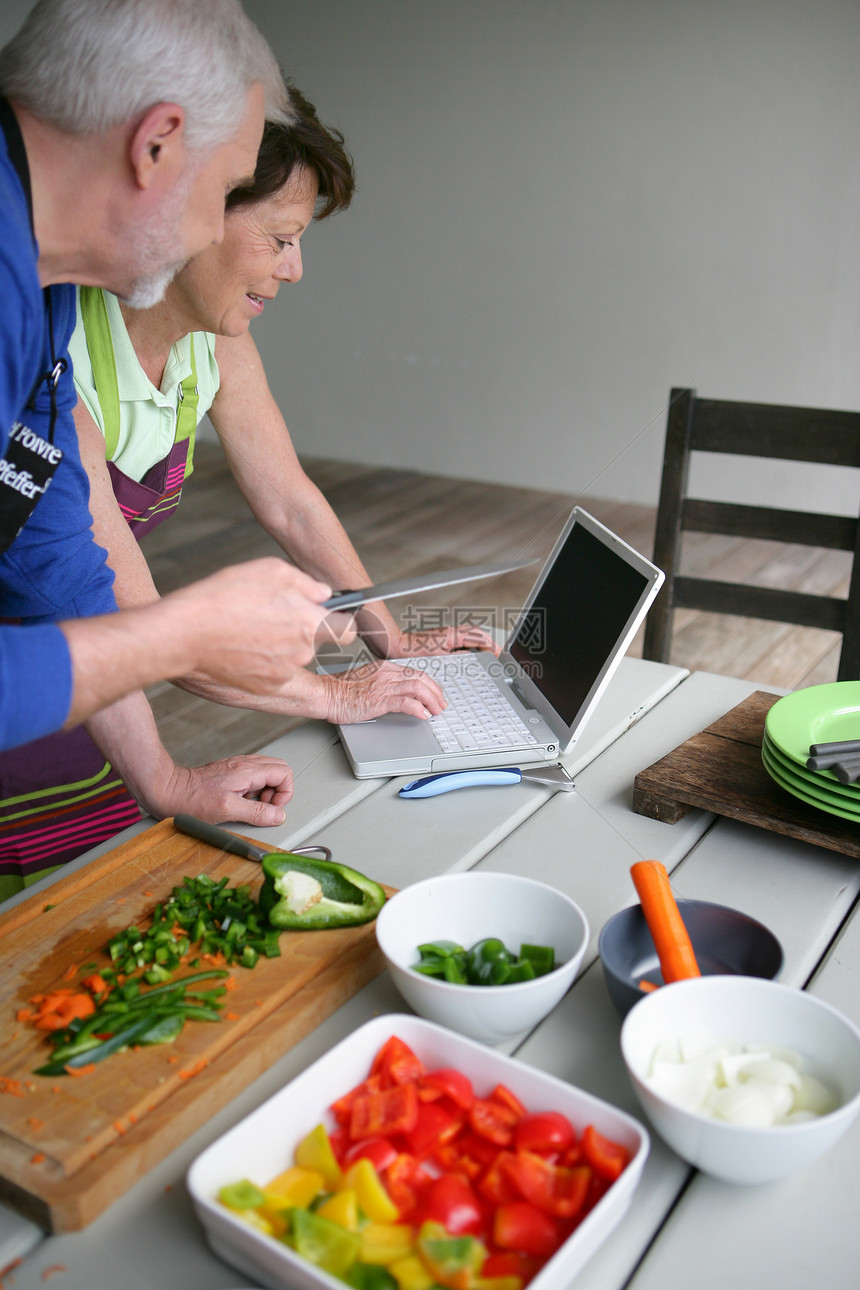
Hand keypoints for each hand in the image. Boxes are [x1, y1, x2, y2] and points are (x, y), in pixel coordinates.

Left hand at [149, 754, 294, 827]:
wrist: (168, 791)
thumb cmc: (192, 800)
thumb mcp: (228, 810)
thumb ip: (257, 812)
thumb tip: (278, 815)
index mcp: (248, 770)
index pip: (284, 773)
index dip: (285, 793)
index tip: (272, 809)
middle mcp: (245, 764)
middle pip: (279, 770)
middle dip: (278, 791)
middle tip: (263, 807)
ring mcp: (237, 766)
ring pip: (267, 773)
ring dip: (266, 791)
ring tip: (250, 805)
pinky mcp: (230, 772)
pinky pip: (253, 777)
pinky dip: (253, 790)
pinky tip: (240, 801)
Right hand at [165, 558, 356, 692]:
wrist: (185, 634)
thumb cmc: (225, 597)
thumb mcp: (271, 570)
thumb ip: (306, 583)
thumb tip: (323, 594)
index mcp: (309, 622)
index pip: (348, 629)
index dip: (341, 620)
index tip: (335, 615)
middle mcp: (302, 652)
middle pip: (316, 641)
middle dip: (304, 628)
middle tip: (274, 612)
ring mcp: (284, 672)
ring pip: (294, 655)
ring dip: (282, 642)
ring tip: (251, 625)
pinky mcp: (265, 685)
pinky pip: (275, 669)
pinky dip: (265, 658)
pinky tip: (243, 643)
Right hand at [321, 661, 447, 723]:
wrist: (326, 693)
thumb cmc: (341, 690)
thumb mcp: (368, 679)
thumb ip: (385, 683)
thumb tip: (401, 694)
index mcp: (385, 667)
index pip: (416, 673)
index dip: (430, 685)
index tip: (436, 695)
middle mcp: (387, 673)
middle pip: (421, 679)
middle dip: (436, 693)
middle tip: (441, 705)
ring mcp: (384, 685)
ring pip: (418, 688)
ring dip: (431, 701)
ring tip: (436, 711)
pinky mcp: (379, 699)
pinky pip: (406, 702)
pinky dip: (418, 709)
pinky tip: (423, 716)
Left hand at [374, 623, 500, 658]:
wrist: (396, 647)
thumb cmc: (411, 651)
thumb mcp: (438, 656)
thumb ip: (457, 655)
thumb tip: (471, 656)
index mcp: (452, 635)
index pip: (479, 636)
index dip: (491, 645)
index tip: (498, 653)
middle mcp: (450, 633)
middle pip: (477, 634)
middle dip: (488, 643)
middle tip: (496, 654)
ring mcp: (446, 636)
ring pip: (469, 636)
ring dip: (480, 643)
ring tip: (488, 654)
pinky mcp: (441, 641)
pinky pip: (461, 641)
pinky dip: (469, 646)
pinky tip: (469, 656)